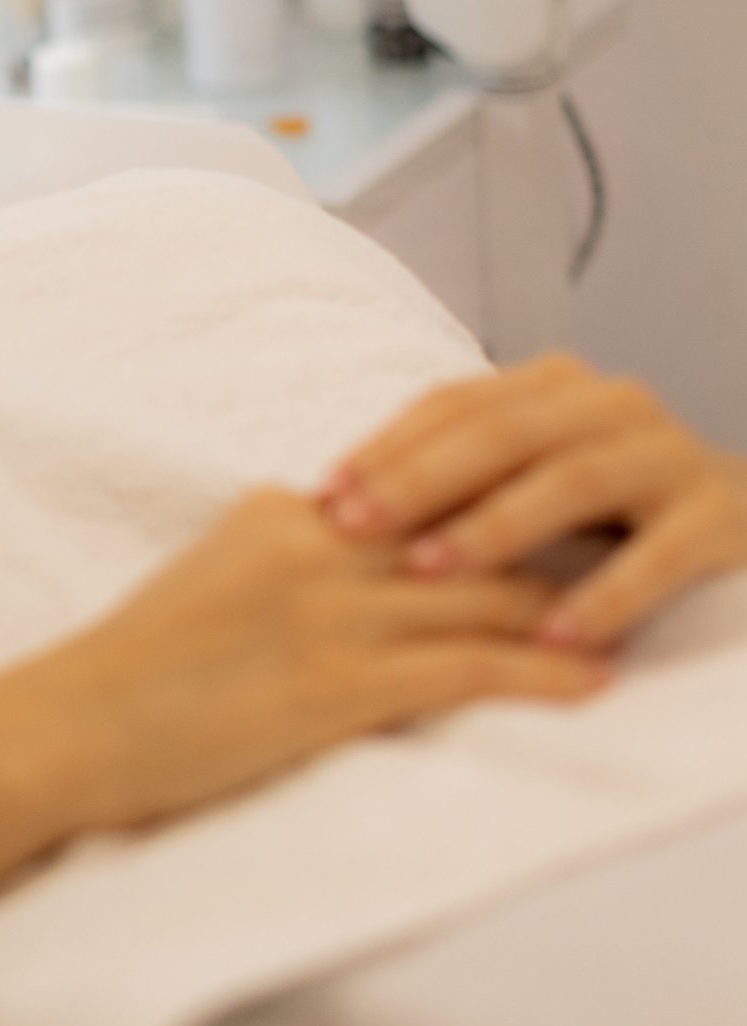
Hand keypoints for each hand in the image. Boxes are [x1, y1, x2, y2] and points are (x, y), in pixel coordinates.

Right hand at [9, 488, 605, 835]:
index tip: (545, 510)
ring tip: (624, 619)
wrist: (69, 725)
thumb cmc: (134, 670)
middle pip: (467, 529)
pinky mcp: (337, 685)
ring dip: (568, 609)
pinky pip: (468, 668)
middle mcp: (313, 544)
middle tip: (612, 559)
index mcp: (279, 511)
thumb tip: (354, 556)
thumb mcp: (211, 577)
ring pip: (485, 592)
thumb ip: (288, 556)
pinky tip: (587, 681)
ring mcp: (327, 613)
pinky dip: (542, 672)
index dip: (491, 498)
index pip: (416, 487)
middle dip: (548, 543)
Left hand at [321, 354, 746, 653]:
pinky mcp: (728, 516)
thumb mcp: (527, 483)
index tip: (320, 496)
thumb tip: (325, 507)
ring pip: (571, 479)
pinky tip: (554, 637)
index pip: (452, 405)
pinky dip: (605, 595)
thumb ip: (453, 480)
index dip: (383, 447)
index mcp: (554, 388)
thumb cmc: (608, 517)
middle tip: (353, 529)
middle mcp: (613, 404)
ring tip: (431, 571)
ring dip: (495, 527)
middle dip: (418, 480)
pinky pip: (662, 555)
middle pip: (500, 432)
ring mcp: (674, 454)